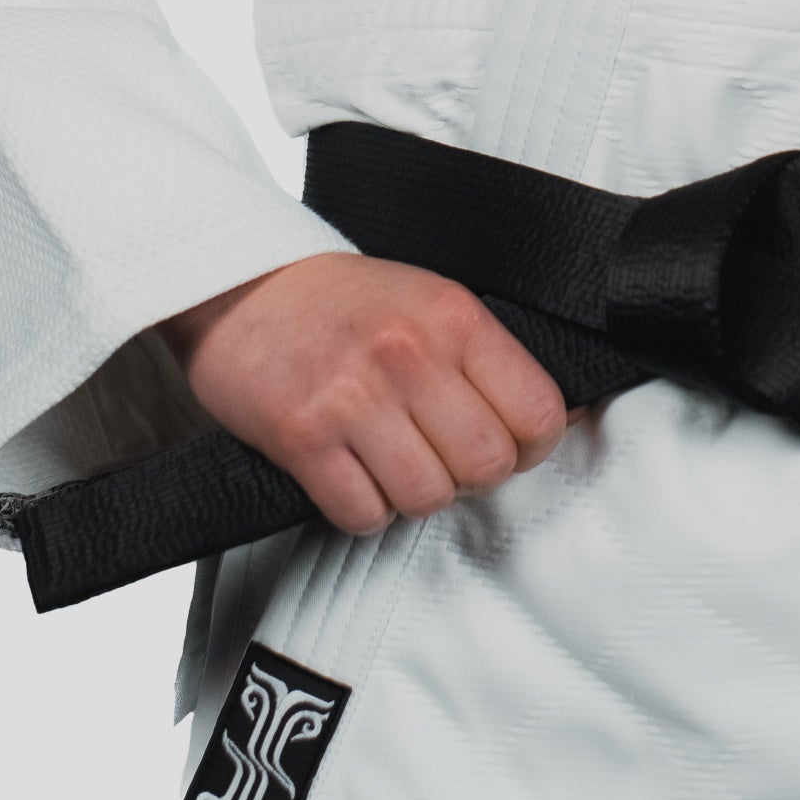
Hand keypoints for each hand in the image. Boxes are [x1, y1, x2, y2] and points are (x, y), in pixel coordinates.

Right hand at [158, 249, 571, 536]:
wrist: (241, 286)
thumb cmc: (341, 302)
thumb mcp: (432, 302)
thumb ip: (489, 358)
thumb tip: (558, 421)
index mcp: (454, 317)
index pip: (538, 413)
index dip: (532, 445)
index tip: (508, 444)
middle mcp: (409, 354)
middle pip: (488, 465)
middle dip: (471, 475)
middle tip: (442, 456)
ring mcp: (353, 397)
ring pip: (428, 497)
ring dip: (413, 495)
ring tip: (392, 463)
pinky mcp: (302, 436)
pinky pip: (363, 514)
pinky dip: (363, 510)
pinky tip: (353, 475)